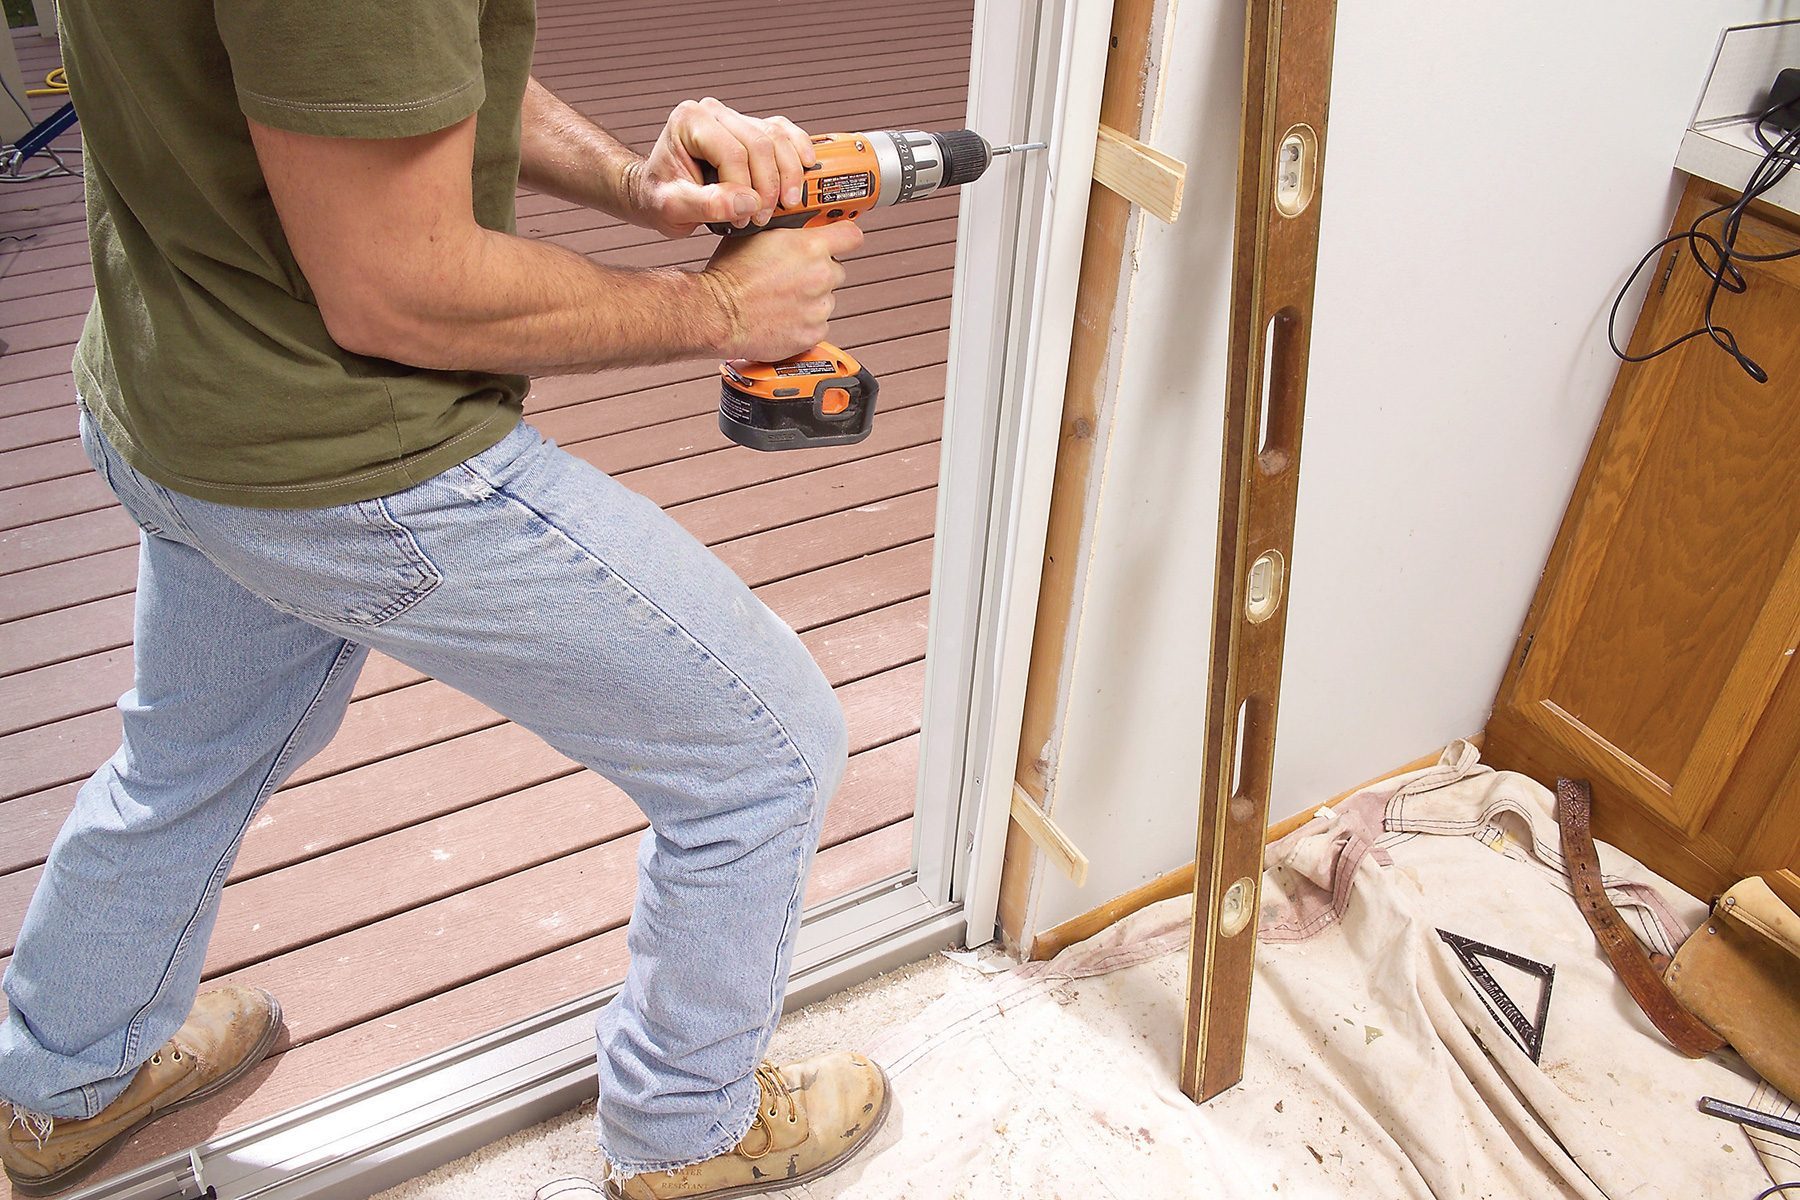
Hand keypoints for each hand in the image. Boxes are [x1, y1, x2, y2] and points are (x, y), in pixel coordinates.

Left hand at [628, 98, 816, 238]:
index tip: (743, 218)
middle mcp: (713, 112)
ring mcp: (734, 117)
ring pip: (777, 137)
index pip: (732, 153)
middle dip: (769, 185)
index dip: (745, 189)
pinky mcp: (751, 128)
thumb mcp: (672, 208)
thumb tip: (748, 203)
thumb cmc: (659, 196)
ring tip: (785, 204)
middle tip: (764, 216)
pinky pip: (784, 133)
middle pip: (760, 143)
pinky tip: (806, 168)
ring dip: (789, 173)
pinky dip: (798, 150)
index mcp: (689, 121)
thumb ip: (707, 206)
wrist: (656, 192)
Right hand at [702, 221, 865, 360]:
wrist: (717, 313)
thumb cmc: (730, 276)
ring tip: (781, 300)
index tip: (841, 241)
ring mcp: (819, 307)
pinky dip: (804, 323)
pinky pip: (818, 326)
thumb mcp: (758, 235)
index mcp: (809, 247)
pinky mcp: (813, 334)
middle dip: (818, 272)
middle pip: (836, 270)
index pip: (851, 236)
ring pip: (827, 299)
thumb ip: (788, 232)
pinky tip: (782, 318)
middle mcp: (820, 276)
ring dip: (811, 299)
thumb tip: (799, 228)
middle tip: (791, 277)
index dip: (845, 237)